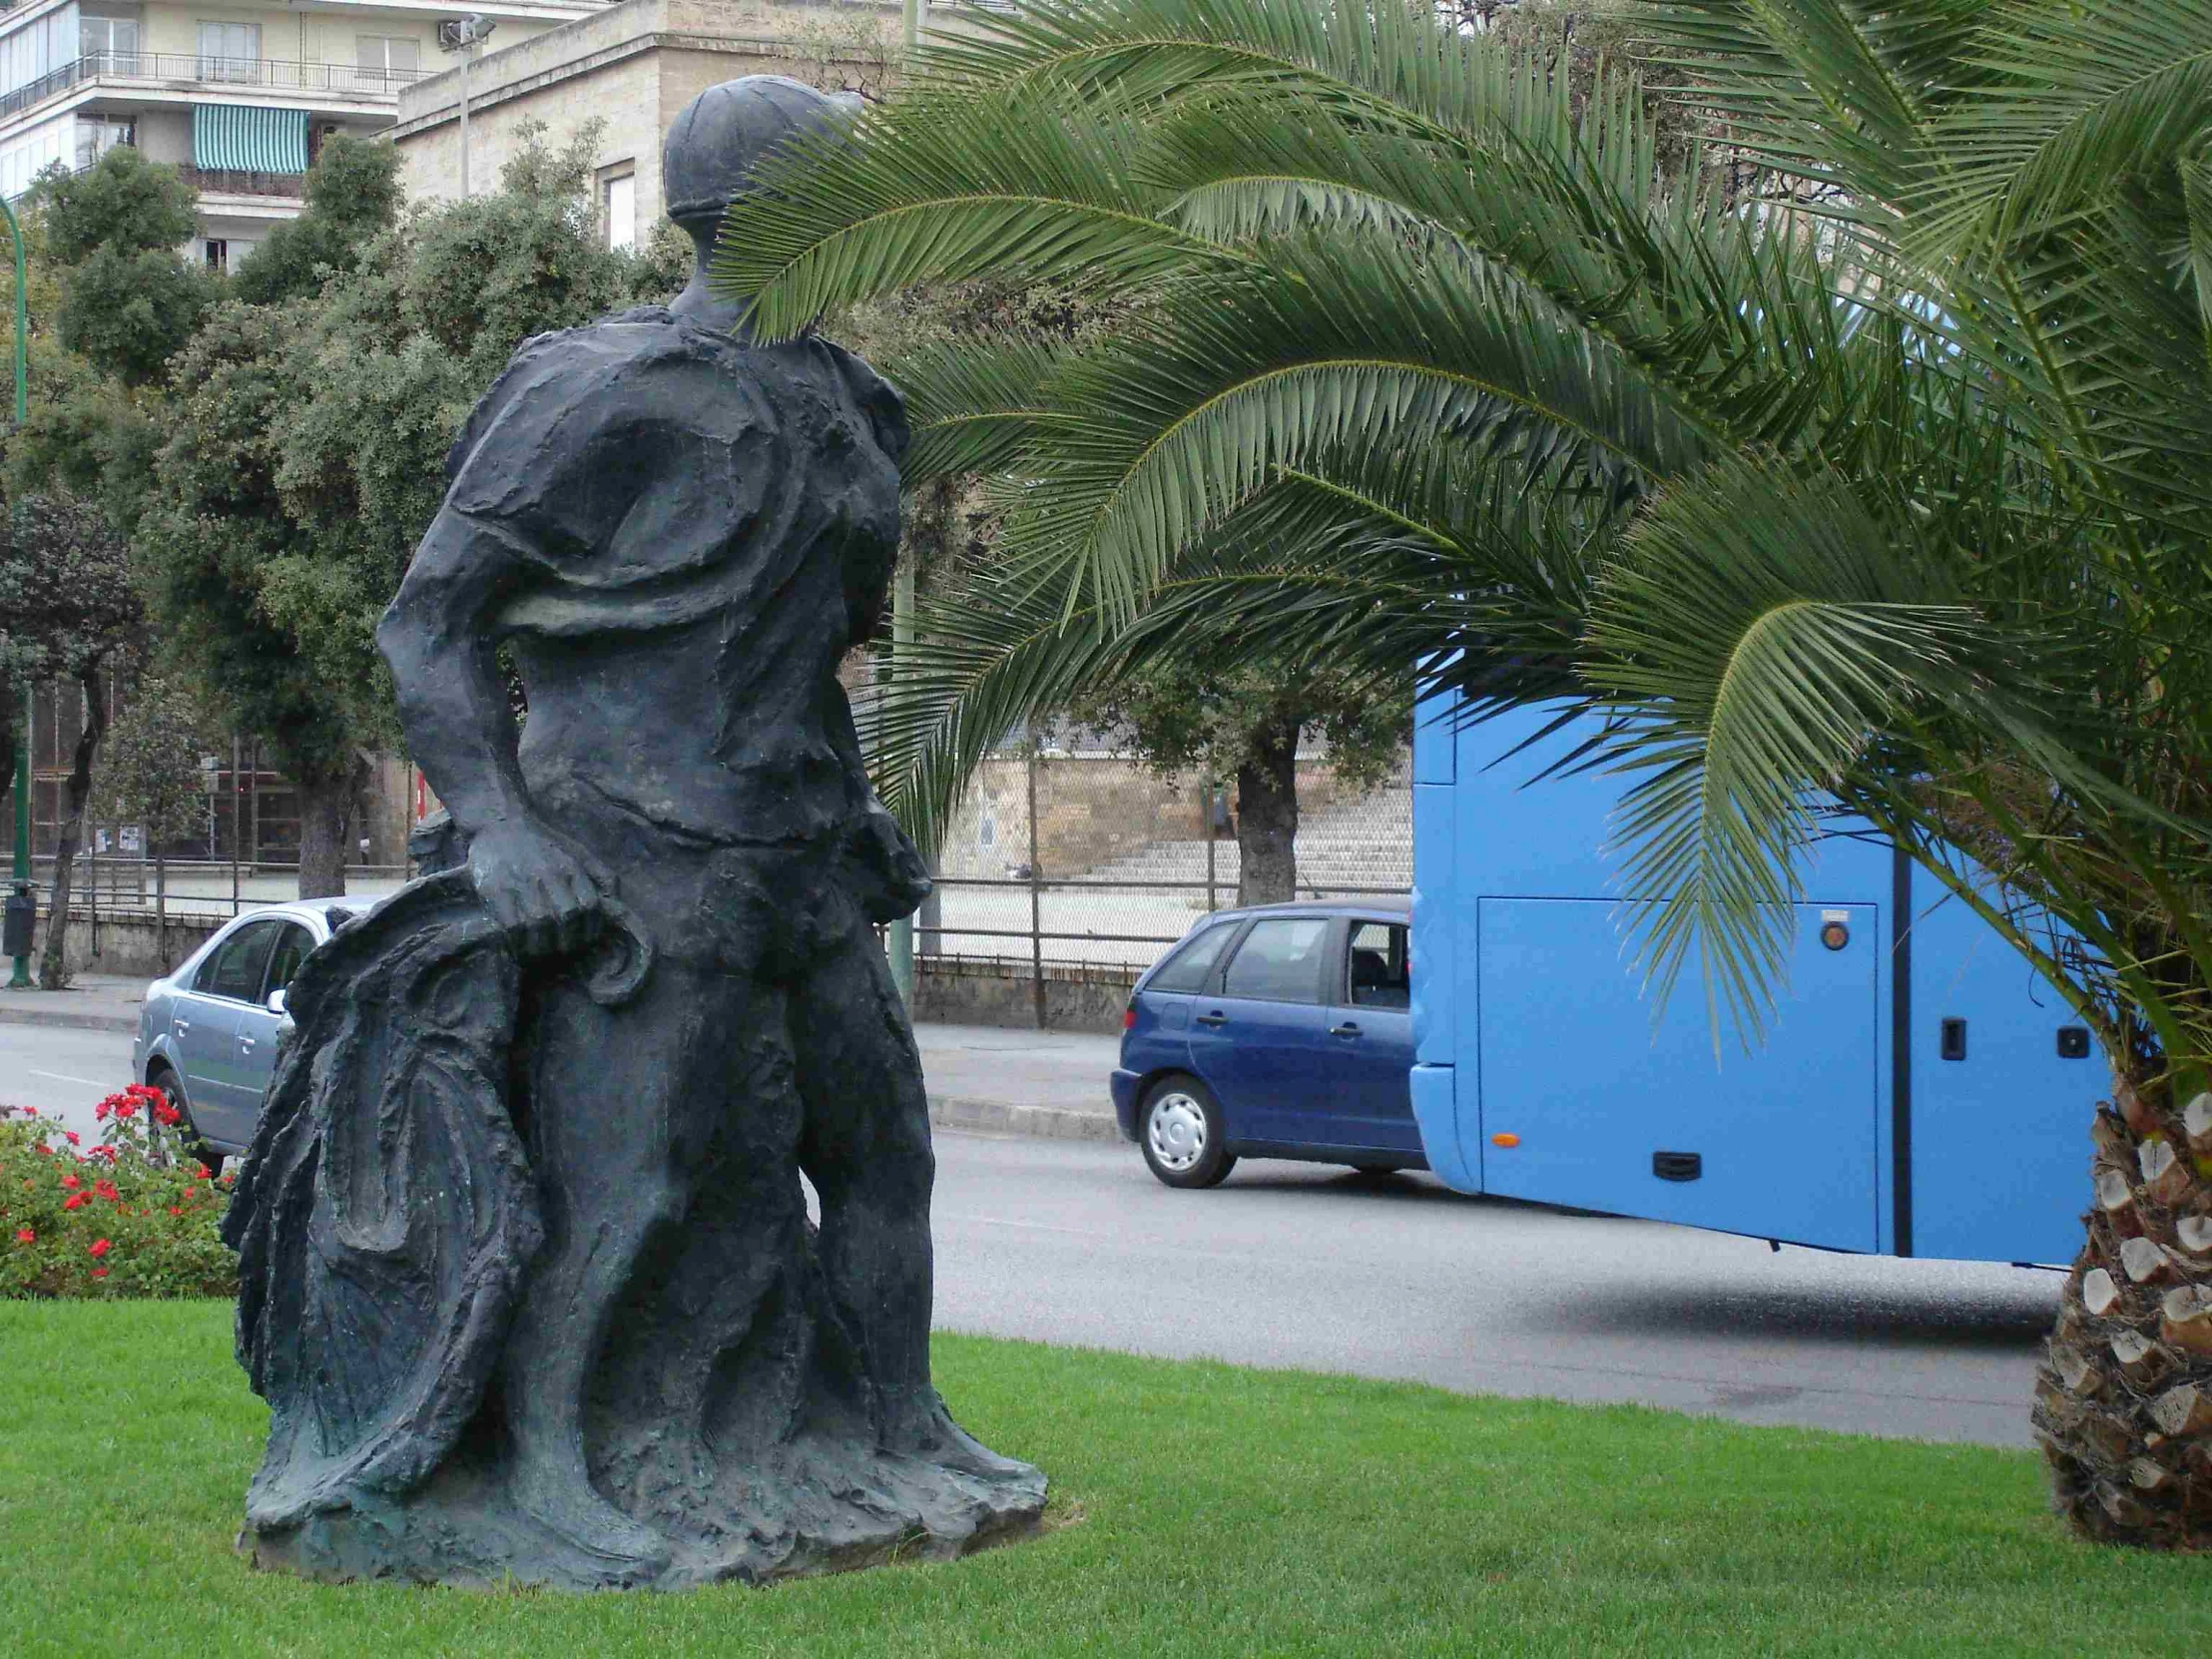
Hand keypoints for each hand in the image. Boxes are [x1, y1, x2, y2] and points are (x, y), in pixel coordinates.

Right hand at [466, 819, 608, 958]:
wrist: (500, 823)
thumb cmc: (542, 843)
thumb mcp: (578, 852)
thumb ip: (600, 874)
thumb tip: (614, 901)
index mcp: (571, 868)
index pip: (589, 906)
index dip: (589, 931)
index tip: (582, 943)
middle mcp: (549, 875)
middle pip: (567, 917)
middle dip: (567, 942)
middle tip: (560, 954)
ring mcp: (522, 882)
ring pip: (540, 923)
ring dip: (542, 947)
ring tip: (539, 956)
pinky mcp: (496, 890)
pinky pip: (511, 924)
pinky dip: (518, 943)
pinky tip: (518, 949)